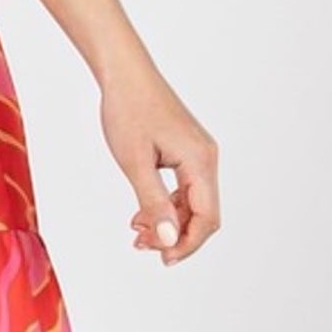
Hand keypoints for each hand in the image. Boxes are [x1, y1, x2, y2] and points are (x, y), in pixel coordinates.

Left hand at [99, 56, 220, 267]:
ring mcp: (198, 153)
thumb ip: (153, 202)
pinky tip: (141, 212)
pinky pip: (182, 186)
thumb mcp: (135, 161)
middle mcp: (206, 158)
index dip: (188, 243)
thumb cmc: (128, 109)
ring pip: (190, 201)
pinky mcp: (185, 149)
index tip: (163, 258)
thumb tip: (168, 238)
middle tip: (141, 245)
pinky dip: (164, 202)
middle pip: (201, 213)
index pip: (207, 218)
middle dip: (174, 234)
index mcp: (201, 162)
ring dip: (167, 220)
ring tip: (136, 232)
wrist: (124, 73)